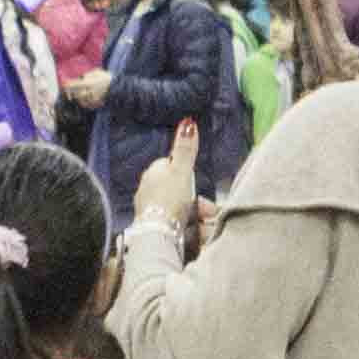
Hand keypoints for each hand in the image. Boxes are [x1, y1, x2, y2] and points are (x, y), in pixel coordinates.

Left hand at [128, 122, 202, 243]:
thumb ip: (185, 148)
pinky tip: (198, 236)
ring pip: (179, 210)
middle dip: (197, 202)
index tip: (200, 188)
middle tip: (210, 212)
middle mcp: (148, 189)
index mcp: (153, 172)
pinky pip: (175, 225)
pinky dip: (189, 229)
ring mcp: (149, 209)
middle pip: (179, 191)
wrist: (158, 233)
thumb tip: (188, 122)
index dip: (189, 176)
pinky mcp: (153, 227)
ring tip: (207, 227)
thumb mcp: (181, 171)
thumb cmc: (170, 199)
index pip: (173, 167)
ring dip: (197, 217)